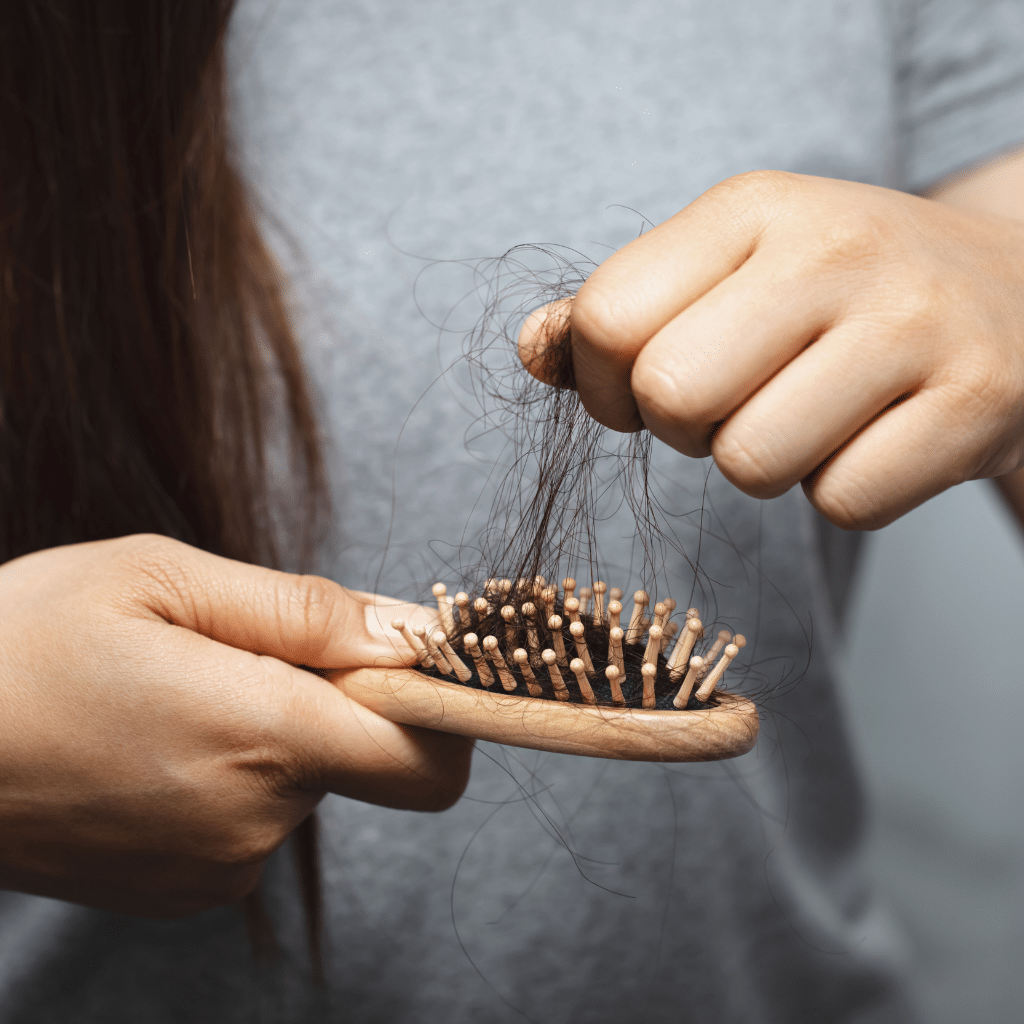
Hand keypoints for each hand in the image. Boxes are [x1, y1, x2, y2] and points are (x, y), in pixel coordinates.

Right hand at [0, 535, 471, 915]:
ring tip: (174, 693)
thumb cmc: (22, 642)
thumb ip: (303, 610)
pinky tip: (156, 740)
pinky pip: (255, 816)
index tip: (413, 661)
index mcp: (263, 736)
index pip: (428, 755)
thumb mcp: (163, 579)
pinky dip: (233, 772)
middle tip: (235, 652)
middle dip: (331, 698)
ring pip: (306, 780)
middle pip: (365, 756)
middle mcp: (254, 821)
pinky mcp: (185, 891)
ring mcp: (217, 869)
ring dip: (271, 730)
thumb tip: (409, 633)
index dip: (441, 705)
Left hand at [520, 171, 1023, 528]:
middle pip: (671, 396)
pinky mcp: (976, 400)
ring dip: (763, 463)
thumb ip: (616, 310)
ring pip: (752, 463)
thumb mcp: (724, 268)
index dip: (604, 384)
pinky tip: (873, 436)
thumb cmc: (834, 292)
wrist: (1007, 291)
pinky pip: (843, 502)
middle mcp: (835, 250)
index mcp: (751, 208)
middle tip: (735, 403)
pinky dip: (843, 490)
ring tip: (809, 414)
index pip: (607, 319)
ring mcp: (915, 323)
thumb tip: (531, 351)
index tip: (644, 388)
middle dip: (684, 428)